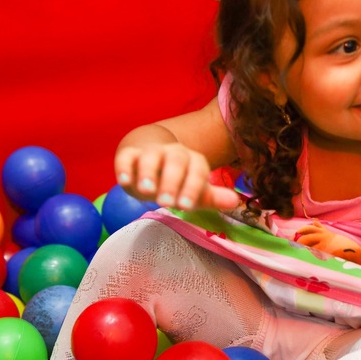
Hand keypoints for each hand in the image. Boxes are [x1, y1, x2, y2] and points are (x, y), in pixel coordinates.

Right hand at [115, 142, 239, 210]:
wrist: (153, 158)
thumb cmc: (178, 181)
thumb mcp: (195, 192)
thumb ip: (212, 197)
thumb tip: (236, 202)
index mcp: (194, 161)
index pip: (197, 171)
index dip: (192, 188)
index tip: (185, 207)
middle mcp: (174, 153)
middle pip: (176, 162)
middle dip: (171, 182)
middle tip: (166, 203)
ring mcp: (152, 152)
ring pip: (151, 157)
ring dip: (148, 174)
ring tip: (146, 191)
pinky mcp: (130, 154)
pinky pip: (127, 157)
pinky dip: (124, 167)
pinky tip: (124, 181)